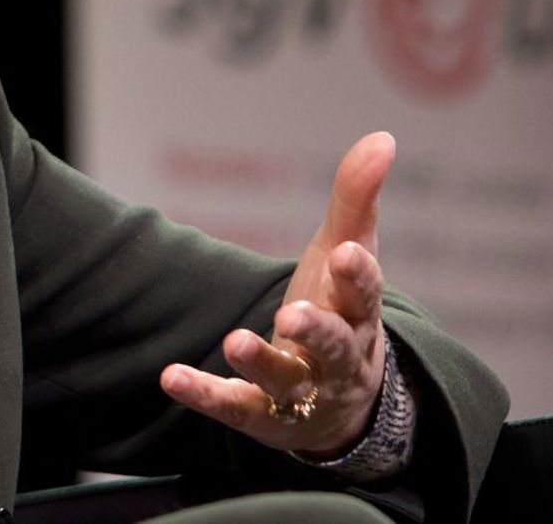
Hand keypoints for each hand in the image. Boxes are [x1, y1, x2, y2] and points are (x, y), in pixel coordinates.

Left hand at [160, 131, 394, 458]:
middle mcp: (336, 356)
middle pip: (334, 345)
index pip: (365, 294)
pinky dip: (205, 392)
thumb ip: (356, 199)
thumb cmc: (340, 306)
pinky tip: (170, 376)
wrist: (341, 399)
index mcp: (358, 312)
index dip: (358, 275)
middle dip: (318, 330)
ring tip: (234, 341)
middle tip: (294, 314)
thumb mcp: (348, 251)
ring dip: (261, 362)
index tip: (347, 252)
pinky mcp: (263, 415)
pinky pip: (235, 406)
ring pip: (287, 381)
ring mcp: (301, 390)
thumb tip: (382, 137)